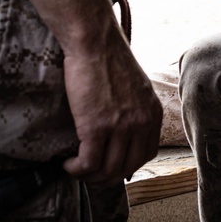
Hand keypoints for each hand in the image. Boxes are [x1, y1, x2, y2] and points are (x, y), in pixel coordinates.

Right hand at [61, 21, 162, 184]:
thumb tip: (124, 133)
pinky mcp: (96, 126)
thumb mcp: (136, 88)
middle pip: (127, 168)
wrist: (95, 42)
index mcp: (153, 114)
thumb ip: (135, 111)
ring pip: (107, 170)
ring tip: (75, 169)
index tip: (110, 167)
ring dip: (89, 176)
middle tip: (88, 175)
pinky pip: (88, 163)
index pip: (146, 155)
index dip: (126, 167)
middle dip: (106, 178)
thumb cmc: (109, 61)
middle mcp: (141, 123)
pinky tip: (67, 164)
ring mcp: (120, 126)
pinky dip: (77, 170)